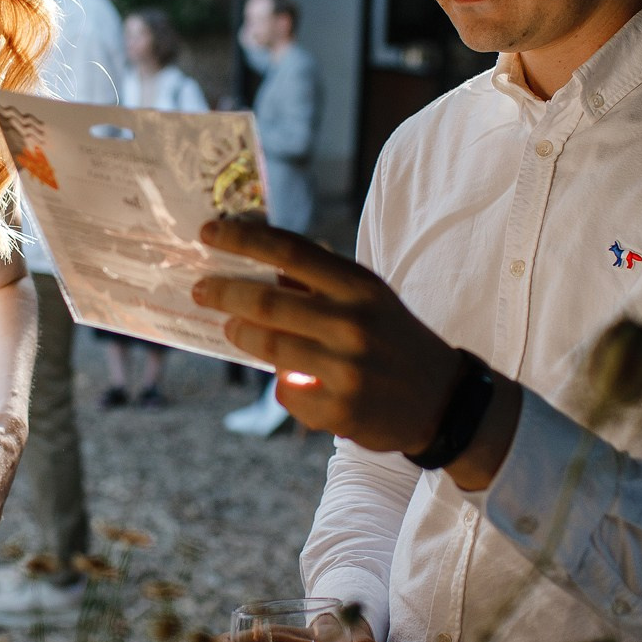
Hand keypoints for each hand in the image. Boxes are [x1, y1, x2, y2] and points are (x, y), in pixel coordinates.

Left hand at [191, 220, 464, 456]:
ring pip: (269, 349)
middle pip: (266, 304)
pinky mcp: (340, 410)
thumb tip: (253, 260)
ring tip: (232, 328)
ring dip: (242, 335)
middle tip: (200, 289)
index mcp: (359, 286)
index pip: (289, 251)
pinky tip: (293, 377)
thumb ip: (316, 281)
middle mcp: (353, 324)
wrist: (441, 400)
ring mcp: (346, 369)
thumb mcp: (365, 298)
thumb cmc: (391, 337)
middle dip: (223, 293)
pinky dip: (283, 382)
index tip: (207, 231)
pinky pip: (287, 391)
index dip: (242, 239)